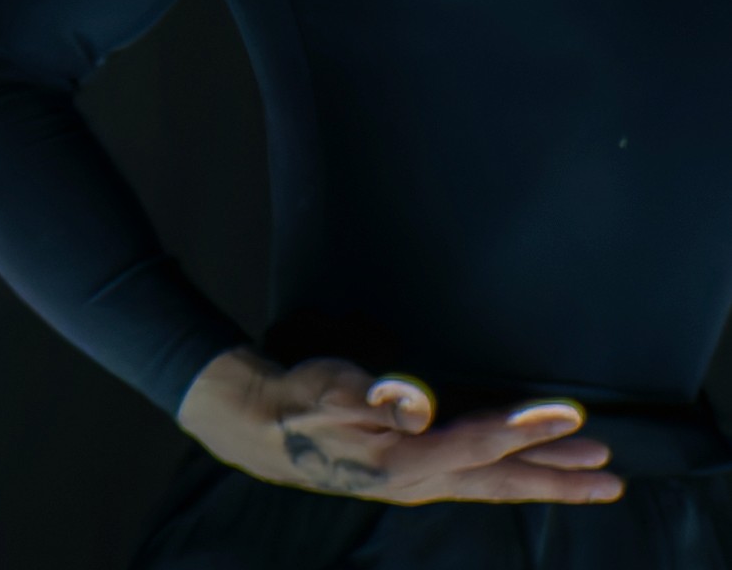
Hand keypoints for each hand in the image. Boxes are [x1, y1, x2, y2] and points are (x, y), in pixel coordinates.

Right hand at [178, 349, 621, 506]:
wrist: (261, 429)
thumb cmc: (296, 400)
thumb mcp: (330, 388)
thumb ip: (376, 396)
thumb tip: (417, 402)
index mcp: (401, 460)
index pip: (477, 444)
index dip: (524, 430)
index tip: (569, 416)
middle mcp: (420, 479)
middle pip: (502, 480)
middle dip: (560, 477)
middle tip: (611, 475)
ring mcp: (421, 482)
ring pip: (496, 484)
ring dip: (548, 479)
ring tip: (595, 477)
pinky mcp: (417, 476)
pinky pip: (480, 480)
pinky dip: (515, 477)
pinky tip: (531, 474)